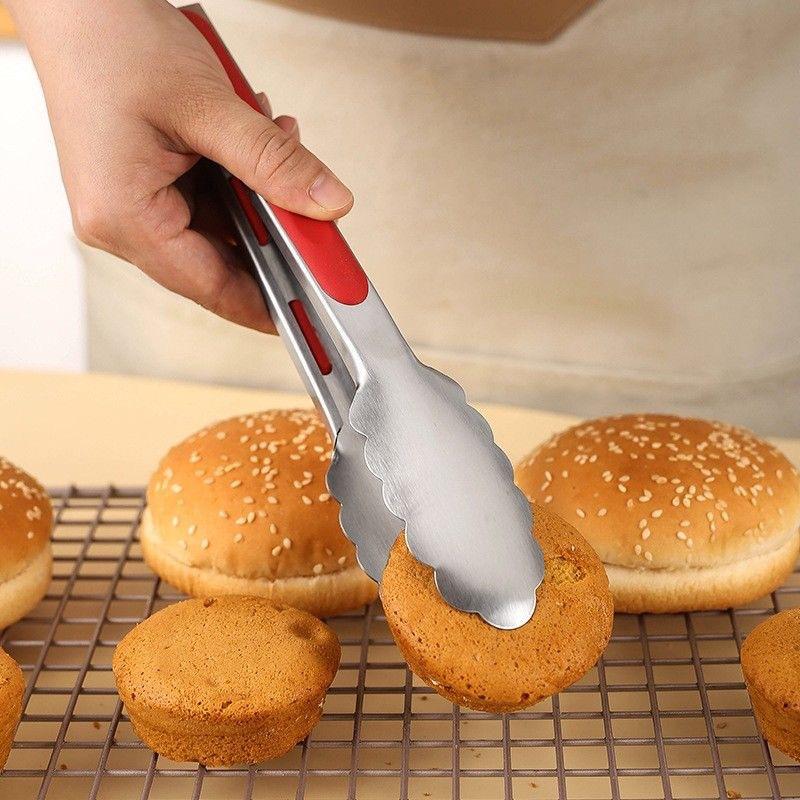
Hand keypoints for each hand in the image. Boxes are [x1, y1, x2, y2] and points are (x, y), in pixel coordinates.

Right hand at [9, 0, 353, 332]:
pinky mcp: (143, 183)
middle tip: (314, 210)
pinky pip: (208, 197)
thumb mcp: (208, 106)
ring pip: (220, 225)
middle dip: (272, 229)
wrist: (75, 0)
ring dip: (258, 190)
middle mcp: (121, 221)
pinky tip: (257, 137)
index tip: (313, 308)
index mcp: (123, 218)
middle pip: (219, 258)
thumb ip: (274, 162)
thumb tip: (328, 204)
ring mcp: (131, 204)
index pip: (212, 286)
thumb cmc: (111, 40)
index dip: (269, 302)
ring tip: (277, 140)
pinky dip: (239, 173)